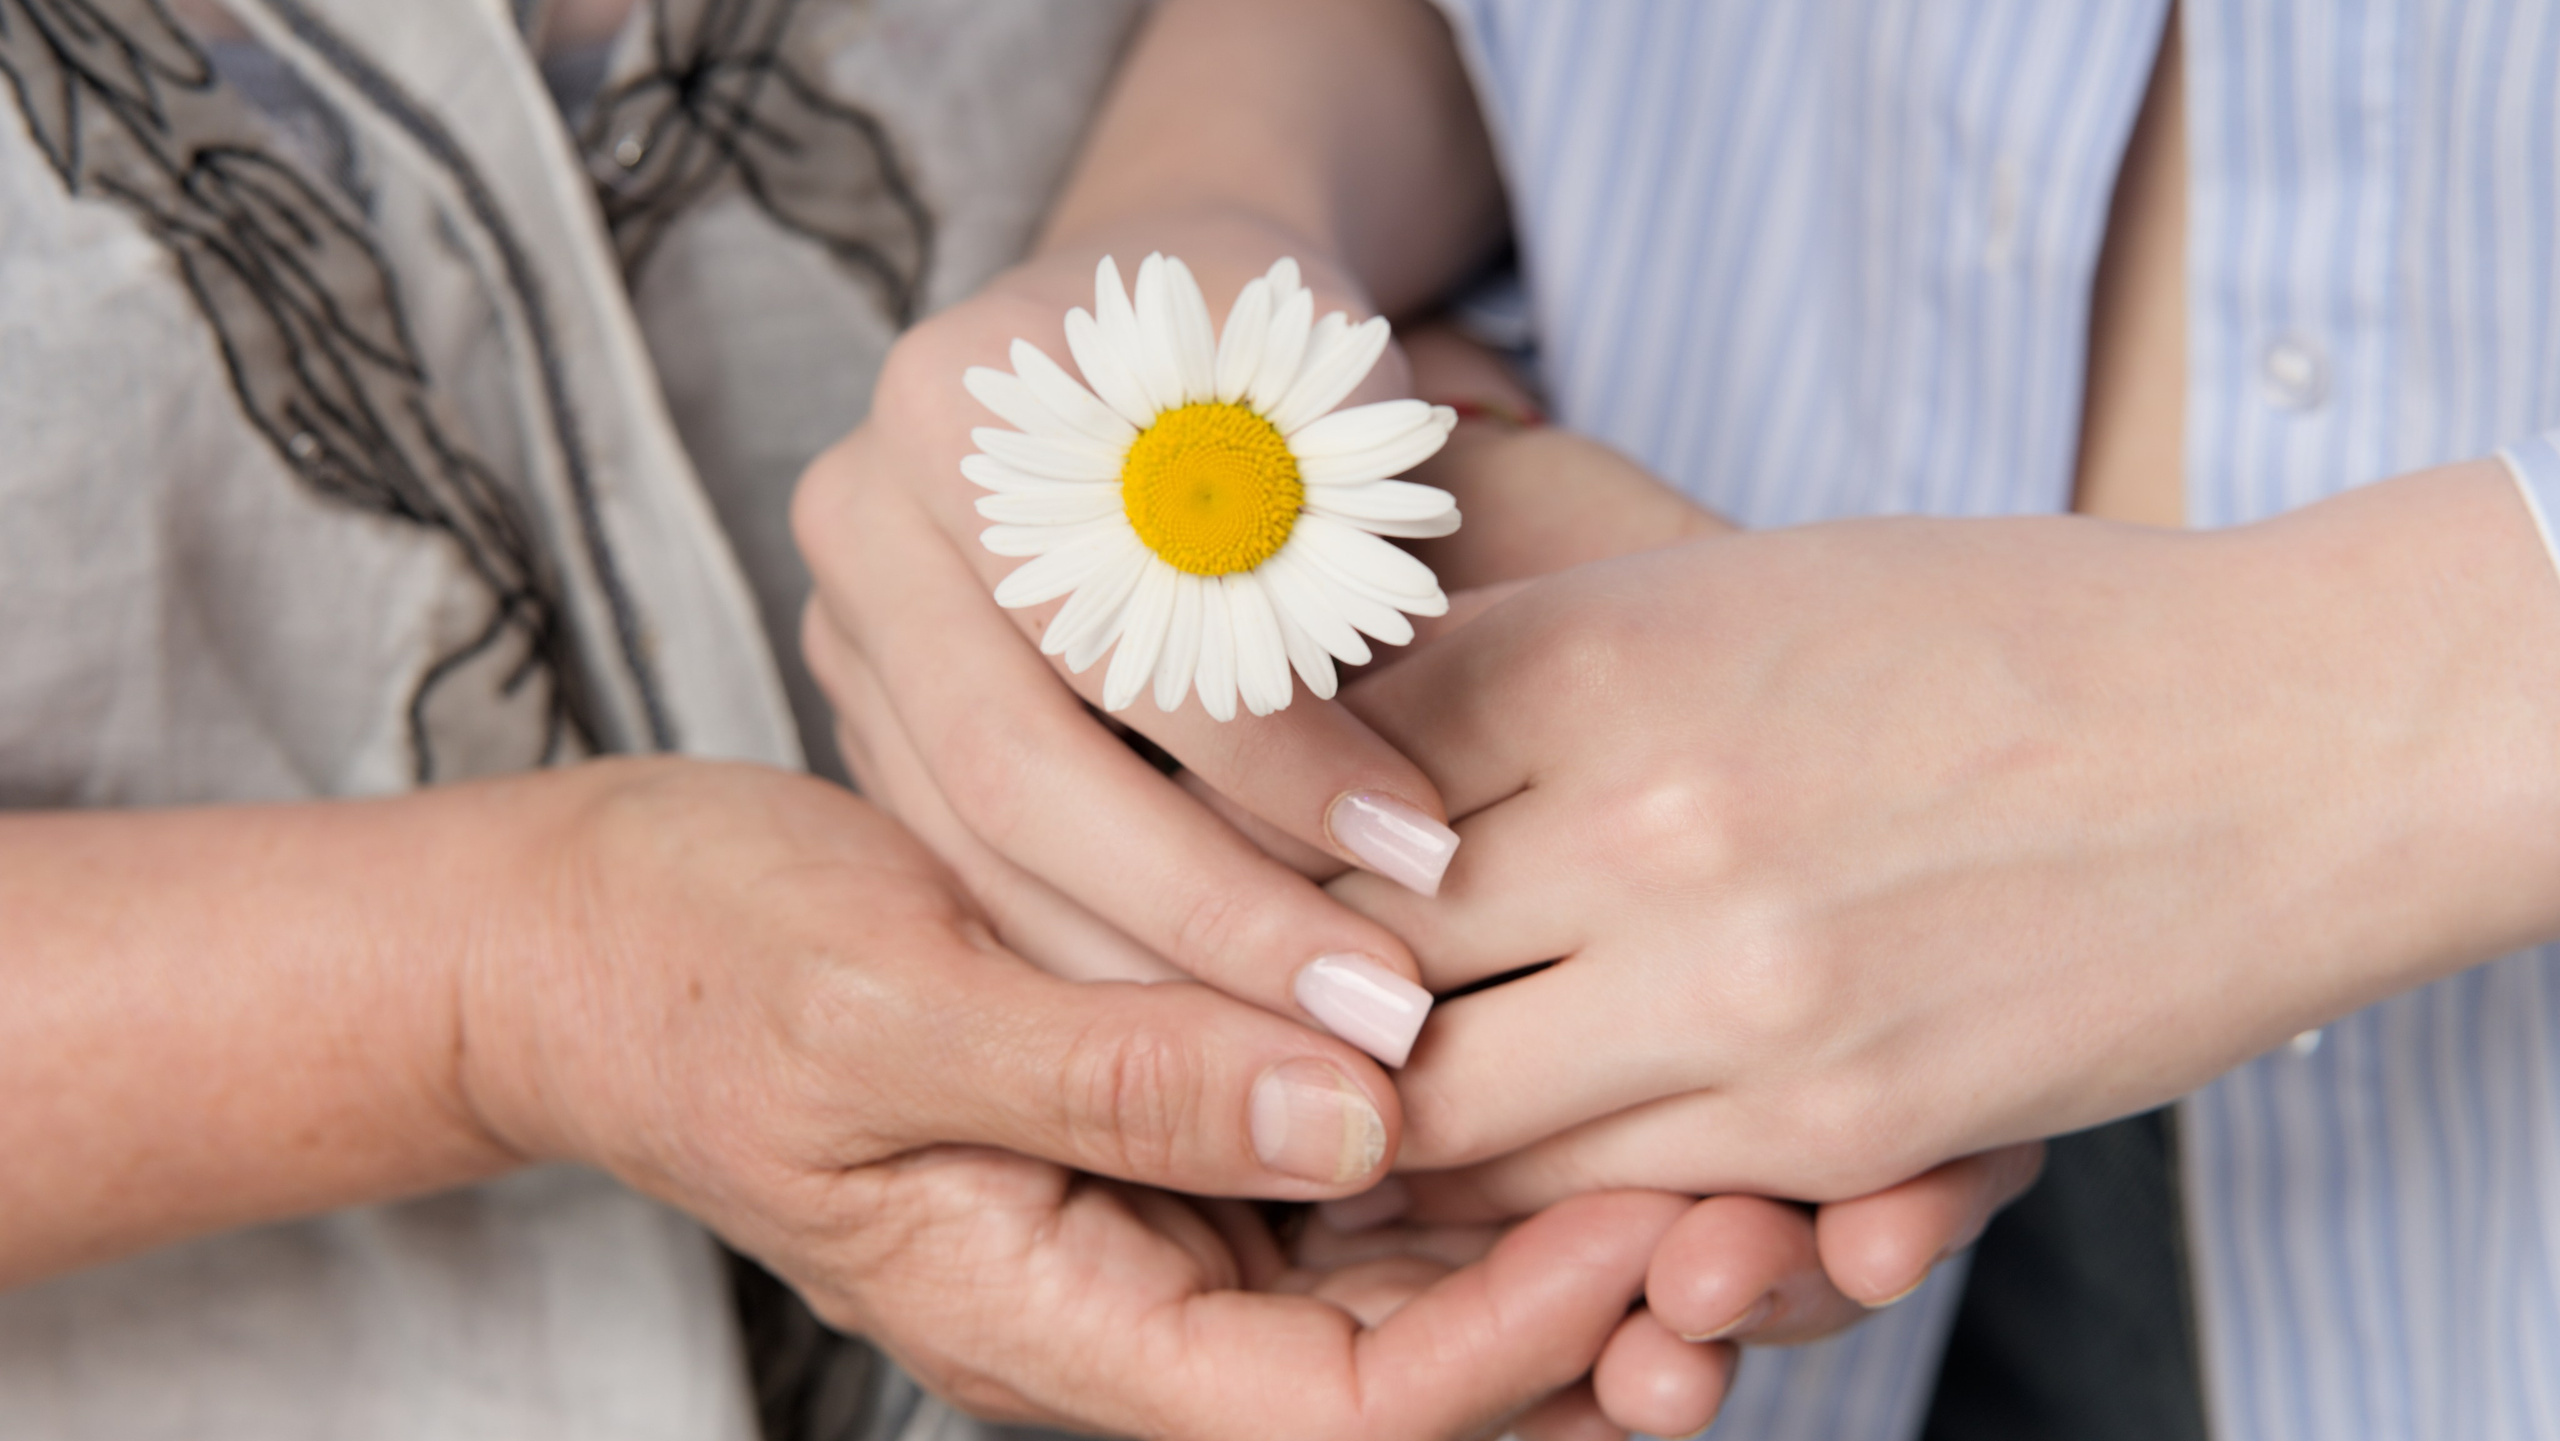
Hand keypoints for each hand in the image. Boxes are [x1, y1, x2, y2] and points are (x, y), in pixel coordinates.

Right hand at [454, 757, 1697, 1438]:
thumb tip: (1347, 1113)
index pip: (1344, 1412)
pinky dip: (1481, 1138)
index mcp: (1060, 1328)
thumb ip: (1106, 1078)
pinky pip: (1367, 1166)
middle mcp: (1146, 1298)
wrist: (605, 937)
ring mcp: (1175, 1214)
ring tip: (1726, 1147)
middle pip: (1420, 1378)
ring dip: (1565, 1233)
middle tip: (1761, 1217)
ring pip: (1416, 1275)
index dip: (1512, 1345)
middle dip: (1592, 1320)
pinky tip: (1579, 1052)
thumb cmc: (705, 978)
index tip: (1647, 1222)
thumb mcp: (882, 1019)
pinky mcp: (1188, 1119)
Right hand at [796, 240, 1468, 1060]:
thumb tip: (1389, 790)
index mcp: (957, 404)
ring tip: (1315, 1044)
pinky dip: (1089, 951)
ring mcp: (842, 623)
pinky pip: (963, 869)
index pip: (1119, 628)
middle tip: (1371, 1010)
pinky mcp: (863, 710)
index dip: (1278, 757)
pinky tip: (1214, 1030)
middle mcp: (860, 514)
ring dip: (1150, 972)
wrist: (1141, 325)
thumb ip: (1340, 546)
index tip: (1426, 851)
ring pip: (978, 851)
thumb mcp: (1329, 394)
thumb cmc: (1268, 351)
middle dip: (1209, 910)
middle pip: (1017, 769)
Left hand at [1331, 461, 2559, 1203]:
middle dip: (1286, 996)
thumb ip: (1533, 662)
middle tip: (1239, 1014)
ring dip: (1392, 1116)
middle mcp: (1650, 829)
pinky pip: (1597, 1196)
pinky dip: (1529, 1191)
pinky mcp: (1834, 1128)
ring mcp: (1742, 996)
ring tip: (1357, 1101)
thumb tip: (1340, 729)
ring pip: (1446, 1114)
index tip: (1227, 864)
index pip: (1323, 782)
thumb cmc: (1988, 635)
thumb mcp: (1728, 588)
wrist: (2270, 746)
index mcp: (1605, 656)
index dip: (1257, 836)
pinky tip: (1510, 1156)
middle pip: (1351, 962)